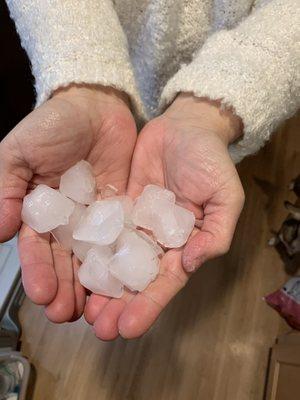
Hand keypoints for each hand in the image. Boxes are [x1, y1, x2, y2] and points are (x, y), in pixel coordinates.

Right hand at [0, 84, 136, 322]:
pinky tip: (125, 282)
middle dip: (66, 288)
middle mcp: (69, 220)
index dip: (40, 271)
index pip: (39, 248)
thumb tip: (0, 232)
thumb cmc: (53, 125)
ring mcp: (97, 216)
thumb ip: (6, 190)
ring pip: (95, 256)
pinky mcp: (123, 209)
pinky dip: (123, 260)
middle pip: (67, 260)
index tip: (43, 295)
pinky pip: (124, 237)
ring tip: (95, 311)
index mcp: (41, 210)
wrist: (95, 105)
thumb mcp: (19, 153)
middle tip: (68, 315)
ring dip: (93, 284)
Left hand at [87, 94, 243, 339]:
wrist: (185, 127)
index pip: (167, 280)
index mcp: (185, 243)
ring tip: (82, 310)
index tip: (128, 327)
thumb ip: (215, 233)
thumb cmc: (210, 160)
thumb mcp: (225, 196)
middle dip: (120, 304)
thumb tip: (191, 264)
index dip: (149, 304)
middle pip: (137, 278)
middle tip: (98, 328)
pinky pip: (102, 231)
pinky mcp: (118, 207)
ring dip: (101, 287)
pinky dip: (90, 251)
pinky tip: (74, 269)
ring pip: (116, 260)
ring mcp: (136, 224)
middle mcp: (158, 240)